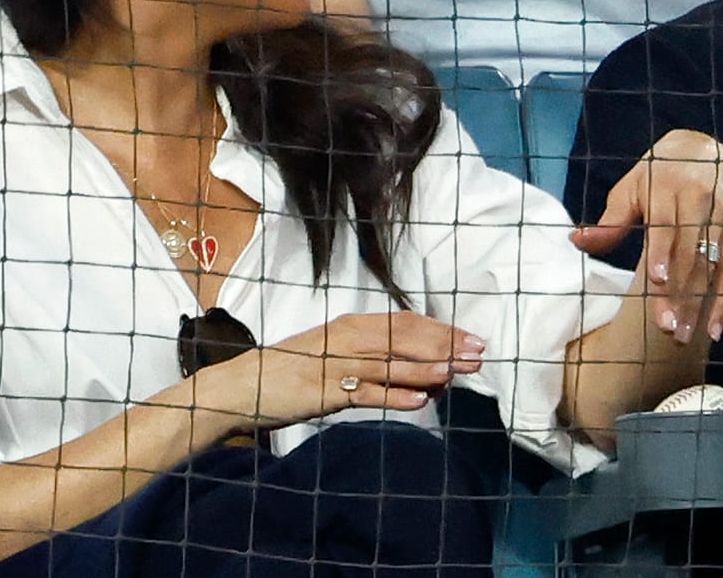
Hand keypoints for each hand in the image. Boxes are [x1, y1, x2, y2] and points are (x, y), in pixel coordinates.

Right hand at [190, 312, 484, 434]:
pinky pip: (366, 393)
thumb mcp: (335, 355)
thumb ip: (374, 360)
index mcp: (351, 326)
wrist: (244, 384)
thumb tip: (422, 373)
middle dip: (444, 345)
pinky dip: (394, 395)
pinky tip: (420, 399)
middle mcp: (347, 338)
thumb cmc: (292, 370)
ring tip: (458, 373)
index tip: (472, 339)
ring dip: (427, 368)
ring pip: (390, 363)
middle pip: (404, 338)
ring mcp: (336, 364)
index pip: (406, 323)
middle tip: (477, 354)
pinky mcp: (325, 391)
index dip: (441, 330)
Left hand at [573, 128, 722, 343]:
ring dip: (699, 304)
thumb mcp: (630, 188)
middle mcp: (699, 200)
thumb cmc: (657, 173)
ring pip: (711, 265)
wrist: (704, 146)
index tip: (657, 281)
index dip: (662, 254)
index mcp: (667, 187)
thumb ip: (610, 221)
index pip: (665, 226)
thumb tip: (576, 240)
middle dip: (679, 293)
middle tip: (666, 329)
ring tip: (684, 336)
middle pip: (689, 253)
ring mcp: (722, 214)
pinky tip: (714, 328)